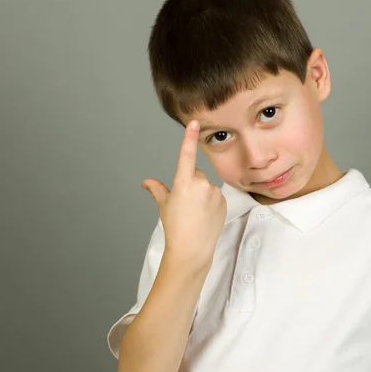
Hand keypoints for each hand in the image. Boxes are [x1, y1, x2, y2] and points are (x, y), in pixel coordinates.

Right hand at [141, 120, 226, 267]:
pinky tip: (205, 215)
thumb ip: (157, 189)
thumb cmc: (176, 227)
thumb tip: (146, 182)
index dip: (189, 137)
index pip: (186, 155)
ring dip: (202, 193)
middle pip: (196, 174)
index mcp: (184, 183)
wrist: (192, 249)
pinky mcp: (224, 201)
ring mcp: (214, 193)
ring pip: (207, 185)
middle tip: (185, 203)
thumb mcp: (164, 205)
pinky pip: (216, 195)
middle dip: (191, 184)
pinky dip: (211, 201)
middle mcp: (201, 184)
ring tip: (196, 212)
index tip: (194, 123)